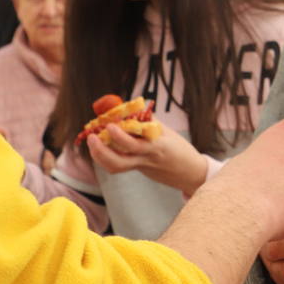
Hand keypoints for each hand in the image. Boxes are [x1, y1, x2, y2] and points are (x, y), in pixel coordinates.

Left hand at [87, 125, 207, 195]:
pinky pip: (119, 167)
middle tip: (91, 136)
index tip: (110, 124)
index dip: (120, 135)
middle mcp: (147, 159)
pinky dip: (107, 158)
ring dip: (100, 155)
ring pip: (116, 167)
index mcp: (156, 147)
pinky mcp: (140, 170)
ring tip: (92, 142)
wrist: (191, 173)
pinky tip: (101, 148)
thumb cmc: (181, 150)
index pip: (135, 143)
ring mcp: (142, 167)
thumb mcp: (169, 133)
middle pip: (119, 161)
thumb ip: (150, 122)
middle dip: (101, 150)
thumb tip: (133, 109)